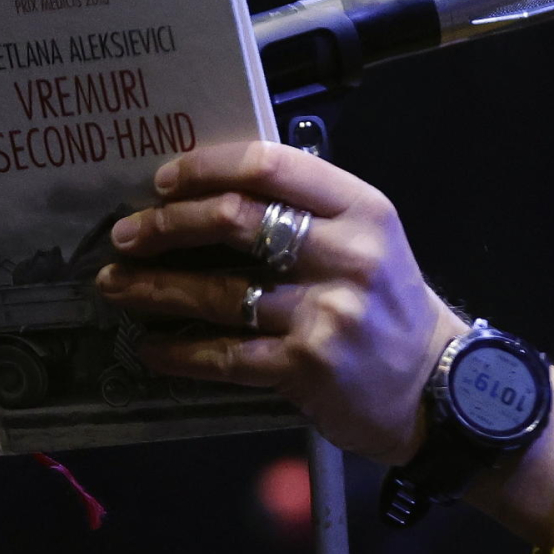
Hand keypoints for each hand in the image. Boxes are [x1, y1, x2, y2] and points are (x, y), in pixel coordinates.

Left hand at [93, 141, 464, 465]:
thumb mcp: (369, 239)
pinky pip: (225, 355)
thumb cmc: (389, 306)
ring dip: (155, 288)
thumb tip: (212, 194)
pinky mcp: (307, 367)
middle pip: (236, 220)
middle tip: (126, 234)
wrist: (437, 388)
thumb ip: (308, 211)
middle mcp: (347, 255)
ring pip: (219, 293)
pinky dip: (179, 351)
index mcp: (361, 209)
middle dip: (167, 225)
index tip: (164, 181)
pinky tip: (151, 347)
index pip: (271, 165)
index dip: (207, 167)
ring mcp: (326, 313)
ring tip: (117, 285)